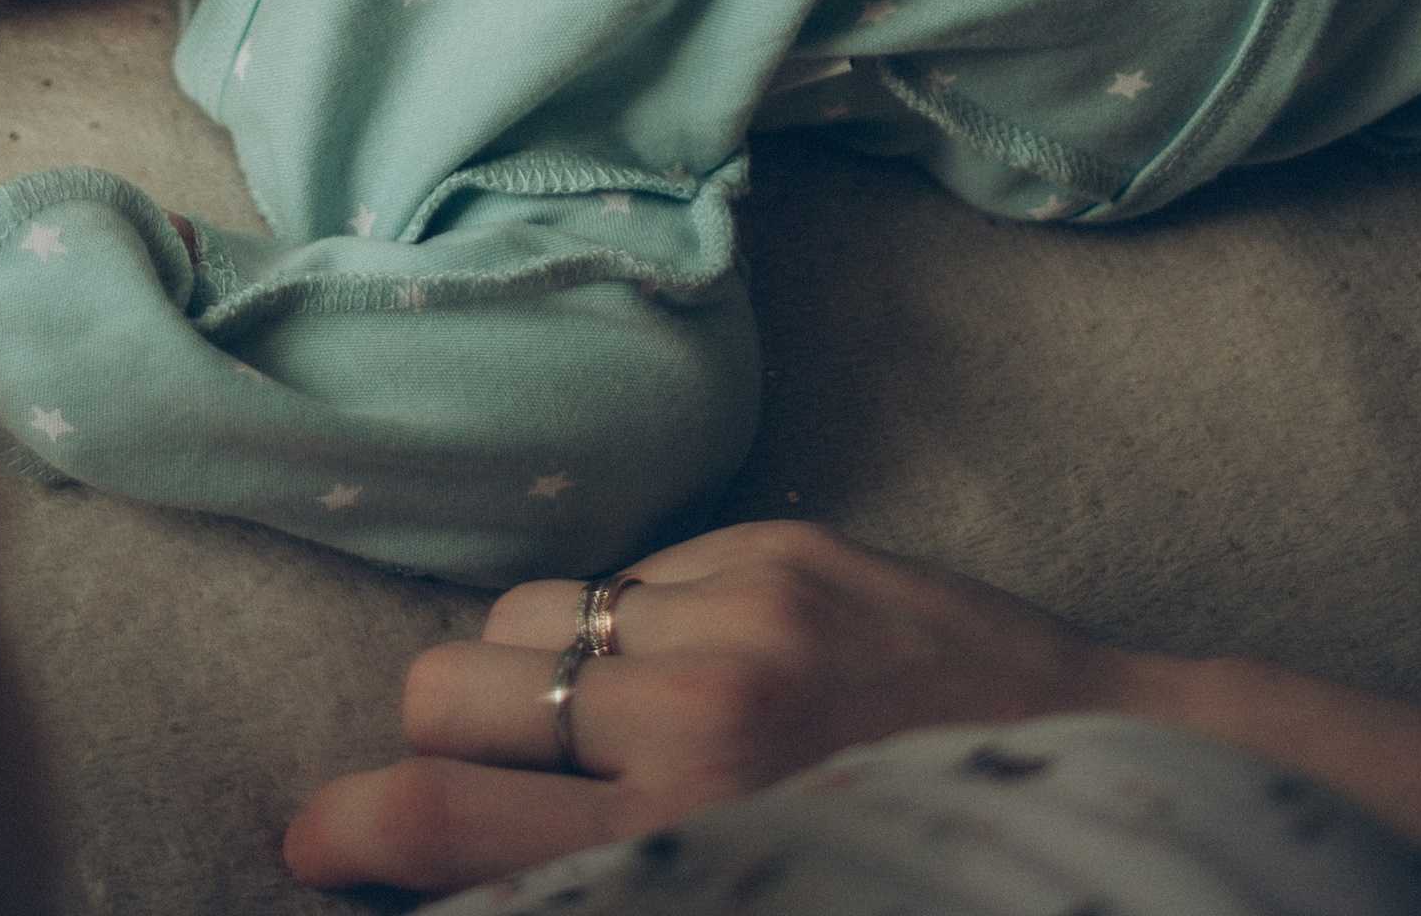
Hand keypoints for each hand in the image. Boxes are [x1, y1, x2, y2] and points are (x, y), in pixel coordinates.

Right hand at [281, 519, 1161, 894]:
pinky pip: (630, 570)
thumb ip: (608, 881)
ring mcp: (739, 607)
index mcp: (691, 837)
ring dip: (535, 670)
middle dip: (441, 738)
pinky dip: (634, 624)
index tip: (313, 836)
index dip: (352, 830)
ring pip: (528, 611)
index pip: (452, 825)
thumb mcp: (755, 906)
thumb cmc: (920, 879)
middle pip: (455, 684)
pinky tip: (699, 673)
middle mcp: (700, 712)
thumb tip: (462, 879)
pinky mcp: (783, 542)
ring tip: (599, 723)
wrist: (1107, 774)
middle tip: (482, 782)